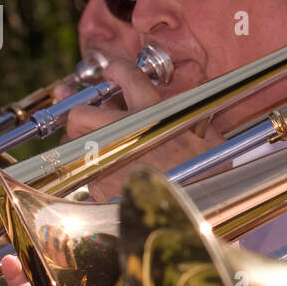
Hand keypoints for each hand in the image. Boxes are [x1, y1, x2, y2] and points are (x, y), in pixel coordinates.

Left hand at [64, 61, 225, 200]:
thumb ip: (195, 116)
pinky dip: (93, 167)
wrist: (194, 217)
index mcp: (153, 115)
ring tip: (96, 143)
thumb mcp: (211, 140)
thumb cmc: (208, 178)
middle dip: (81, 111)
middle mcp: (125, 134)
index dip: (114, 68)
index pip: (126, 77)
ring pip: (75, 142)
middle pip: (80, 113)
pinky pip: (85, 170)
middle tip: (92, 113)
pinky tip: (108, 171)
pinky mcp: (100, 187)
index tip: (110, 71)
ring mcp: (108, 161)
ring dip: (81, 139)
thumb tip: (193, 99)